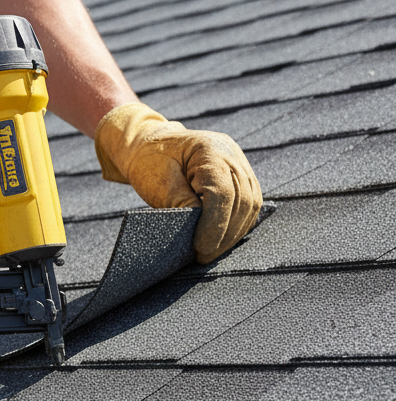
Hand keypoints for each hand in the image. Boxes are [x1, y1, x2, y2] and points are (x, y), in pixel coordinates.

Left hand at [94, 102, 262, 263]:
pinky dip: (238, 223)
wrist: (148, 144)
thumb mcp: (159, 183)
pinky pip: (248, 202)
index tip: (201, 248)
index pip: (223, 192)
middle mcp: (231, 153)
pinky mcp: (239, 174)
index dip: (215, 224)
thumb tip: (204, 231)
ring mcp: (239, 162)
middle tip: (205, 256)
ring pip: (251, 203)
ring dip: (234, 232)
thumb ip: (183, 204)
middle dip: (226, 234)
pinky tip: (223, 239)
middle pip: (242, 200)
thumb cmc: (148, 161)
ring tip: (213, 252)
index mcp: (210, 149)